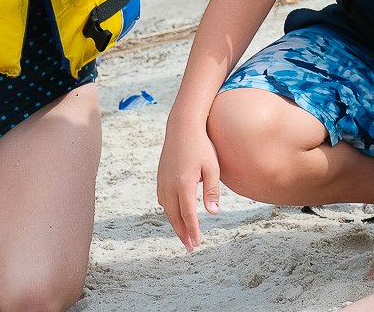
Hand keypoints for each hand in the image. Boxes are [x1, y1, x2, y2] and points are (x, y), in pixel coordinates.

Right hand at [157, 116, 221, 252]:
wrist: (182, 127)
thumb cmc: (202, 145)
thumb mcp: (213, 167)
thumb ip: (212, 190)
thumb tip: (213, 212)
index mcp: (184, 184)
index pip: (187, 214)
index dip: (192, 231)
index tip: (196, 244)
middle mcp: (169, 186)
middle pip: (174, 217)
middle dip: (183, 233)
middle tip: (191, 247)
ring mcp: (162, 182)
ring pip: (167, 210)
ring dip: (176, 224)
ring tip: (186, 235)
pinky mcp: (160, 178)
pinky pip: (164, 200)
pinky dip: (170, 211)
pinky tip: (177, 215)